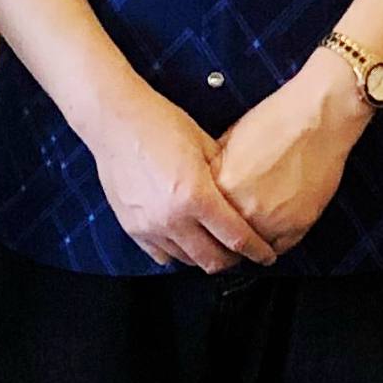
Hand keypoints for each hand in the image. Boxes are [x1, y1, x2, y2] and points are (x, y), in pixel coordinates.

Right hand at [85, 89, 275, 273]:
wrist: (115, 120)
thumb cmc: (160, 124)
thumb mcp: (205, 144)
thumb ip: (225, 176)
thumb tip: (245, 194)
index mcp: (196, 196)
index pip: (236, 239)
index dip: (257, 251)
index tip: (266, 255)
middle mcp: (172, 218)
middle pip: (212, 260)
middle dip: (233, 261)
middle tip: (243, 254)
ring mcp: (149, 226)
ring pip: (186, 261)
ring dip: (204, 257)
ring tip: (215, 246)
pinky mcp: (132, 226)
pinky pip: (160, 254)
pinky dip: (177, 253)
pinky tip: (186, 241)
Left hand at [215, 60, 369, 257]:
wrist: (318, 116)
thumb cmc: (278, 121)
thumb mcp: (229, 141)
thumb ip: (216, 172)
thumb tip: (208, 189)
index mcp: (220, 186)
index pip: (205, 221)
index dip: (210, 224)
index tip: (213, 226)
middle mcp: (242, 208)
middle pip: (226, 240)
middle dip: (229, 237)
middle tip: (234, 232)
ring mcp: (271, 220)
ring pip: (253, 249)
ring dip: (253, 243)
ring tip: (257, 229)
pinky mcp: (298, 224)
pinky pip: (281, 247)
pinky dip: (278, 241)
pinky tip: (278, 225)